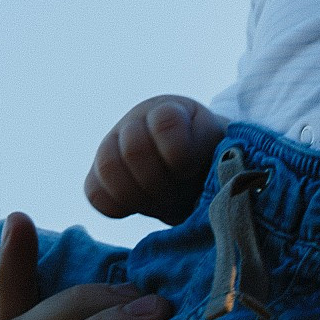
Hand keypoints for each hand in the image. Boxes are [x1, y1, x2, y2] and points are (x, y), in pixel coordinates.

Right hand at [83, 96, 225, 224]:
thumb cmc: (216, 163)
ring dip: (137, 195)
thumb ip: (223, 157)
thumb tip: (221, 178)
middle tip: (177, 193)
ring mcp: (114, 145)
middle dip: (159, 182)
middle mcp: (138, 121)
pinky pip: (94, 192)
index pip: (165, 123)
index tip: (192, 170)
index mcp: (172, 111)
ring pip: (108, 167)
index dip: (179, 158)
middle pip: (133, 150)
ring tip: (159, 202)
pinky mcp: (99, 174)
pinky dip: (116, 205)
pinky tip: (137, 208)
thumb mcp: (225, 154)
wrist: (196, 172)